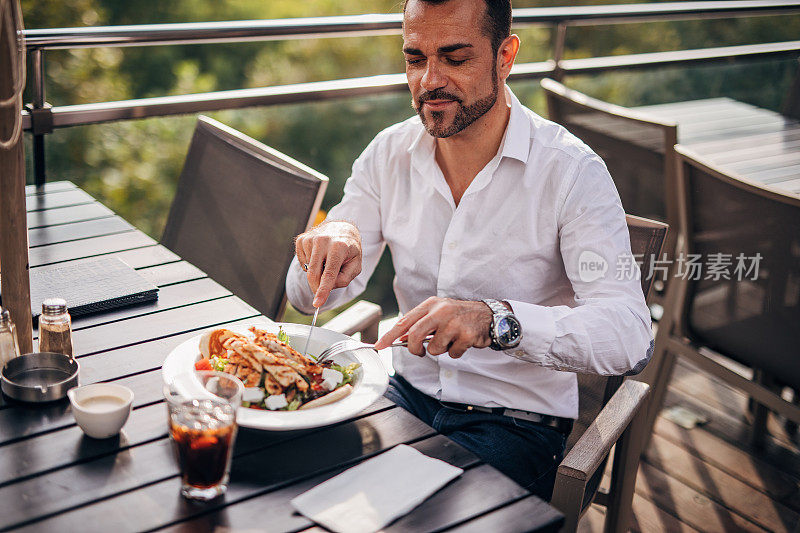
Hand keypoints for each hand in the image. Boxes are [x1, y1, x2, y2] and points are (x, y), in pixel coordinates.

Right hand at [294, 221, 361, 306]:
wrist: (341, 228)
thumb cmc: (349, 249)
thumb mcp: (355, 265)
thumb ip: (344, 278)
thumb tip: (328, 287)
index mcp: (339, 246)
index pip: (329, 274)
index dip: (323, 290)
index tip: (317, 303)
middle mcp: (323, 240)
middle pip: (314, 274)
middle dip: (316, 287)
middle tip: (321, 294)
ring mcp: (310, 239)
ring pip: (308, 270)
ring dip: (317, 272)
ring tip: (327, 261)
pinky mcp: (301, 240)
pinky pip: (302, 263)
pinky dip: (310, 265)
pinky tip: (319, 256)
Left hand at [374, 297, 491, 357]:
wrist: (488, 315)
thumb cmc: (459, 315)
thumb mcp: (438, 313)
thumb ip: (420, 324)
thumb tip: (400, 338)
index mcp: (430, 305)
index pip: (404, 322)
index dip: (389, 336)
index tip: (379, 346)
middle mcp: (441, 311)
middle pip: (415, 336)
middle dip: (414, 349)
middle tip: (419, 352)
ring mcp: (454, 323)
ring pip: (434, 349)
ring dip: (441, 350)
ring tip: (451, 340)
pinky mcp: (466, 335)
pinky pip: (452, 353)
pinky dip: (456, 352)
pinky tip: (463, 342)